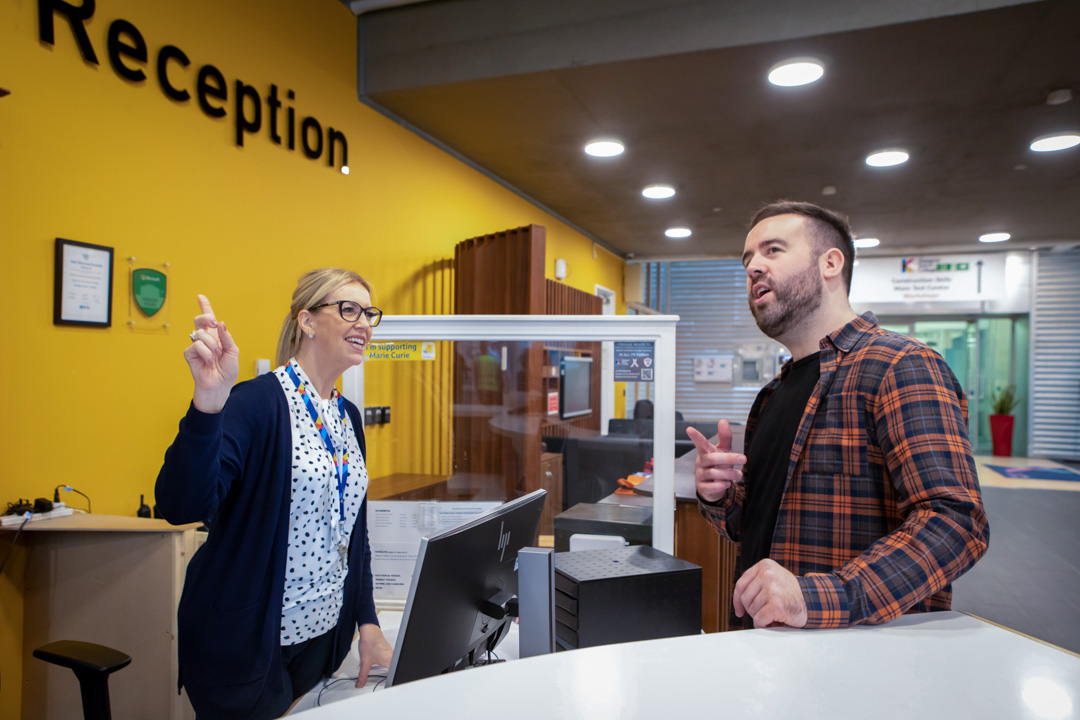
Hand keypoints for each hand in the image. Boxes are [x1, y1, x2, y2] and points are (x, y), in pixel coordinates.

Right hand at [184, 295, 238, 412]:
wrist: (220, 386)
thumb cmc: (227, 371)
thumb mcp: (233, 352)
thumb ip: (227, 337)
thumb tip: (221, 323)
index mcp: (216, 337)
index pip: (209, 320)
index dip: (205, 307)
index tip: (200, 297)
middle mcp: (205, 339)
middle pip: (200, 320)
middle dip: (206, 317)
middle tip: (214, 323)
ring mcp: (196, 346)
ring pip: (200, 333)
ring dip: (212, 345)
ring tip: (215, 356)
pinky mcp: (189, 354)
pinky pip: (196, 345)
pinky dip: (206, 353)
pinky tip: (208, 361)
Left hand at [355, 623, 392, 687]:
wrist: (369, 631)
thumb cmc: (370, 642)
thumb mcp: (365, 662)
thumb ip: (362, 676)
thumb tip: (360, 683)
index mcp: (389, 661)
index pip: (394, 675)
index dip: (391, 681)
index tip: (387, 685)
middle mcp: (393, 656)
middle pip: (394, 670)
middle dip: (389, 676)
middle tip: (385, 679)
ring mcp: (392, 652)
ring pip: (393, 664)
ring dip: (388, 668)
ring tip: (381, 670)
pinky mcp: (389, 650)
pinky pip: (391, 659)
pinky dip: (387, 662)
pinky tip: (380, 661)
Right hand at [686, 420, 745, 502]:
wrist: (714, 486)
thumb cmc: (718, 465)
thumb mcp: (723, 450)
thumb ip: (725, 437)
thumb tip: (723, 421)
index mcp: (705, 452)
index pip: (700, 443)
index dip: (695, 436)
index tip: (689, 429)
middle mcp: (701, 462)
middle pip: (712, 458)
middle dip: (728, 458)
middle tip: (743, 458)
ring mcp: (700, 475)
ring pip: (713, 473)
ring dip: (728, 473)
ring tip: (739, 474)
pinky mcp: (702, 487)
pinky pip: (710, 487)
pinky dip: (720, 485)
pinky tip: (726, 484)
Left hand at [733, 559, 807, 627]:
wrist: (812, 602)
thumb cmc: (790, 593)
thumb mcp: (772, 578)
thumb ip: (756, 583)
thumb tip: (738, 600)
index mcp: (764, 565)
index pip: (741, 584)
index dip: (737, 600)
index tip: (739, 610)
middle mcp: (767, 574)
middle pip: (745, 598)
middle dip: (753, 609)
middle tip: (766, 611)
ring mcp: (772, 589)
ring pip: (752, 610)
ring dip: (761, 616)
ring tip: (773, 613)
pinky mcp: (776, 604)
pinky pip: (759, 619)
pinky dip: (763, 624)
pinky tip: (772, 621)